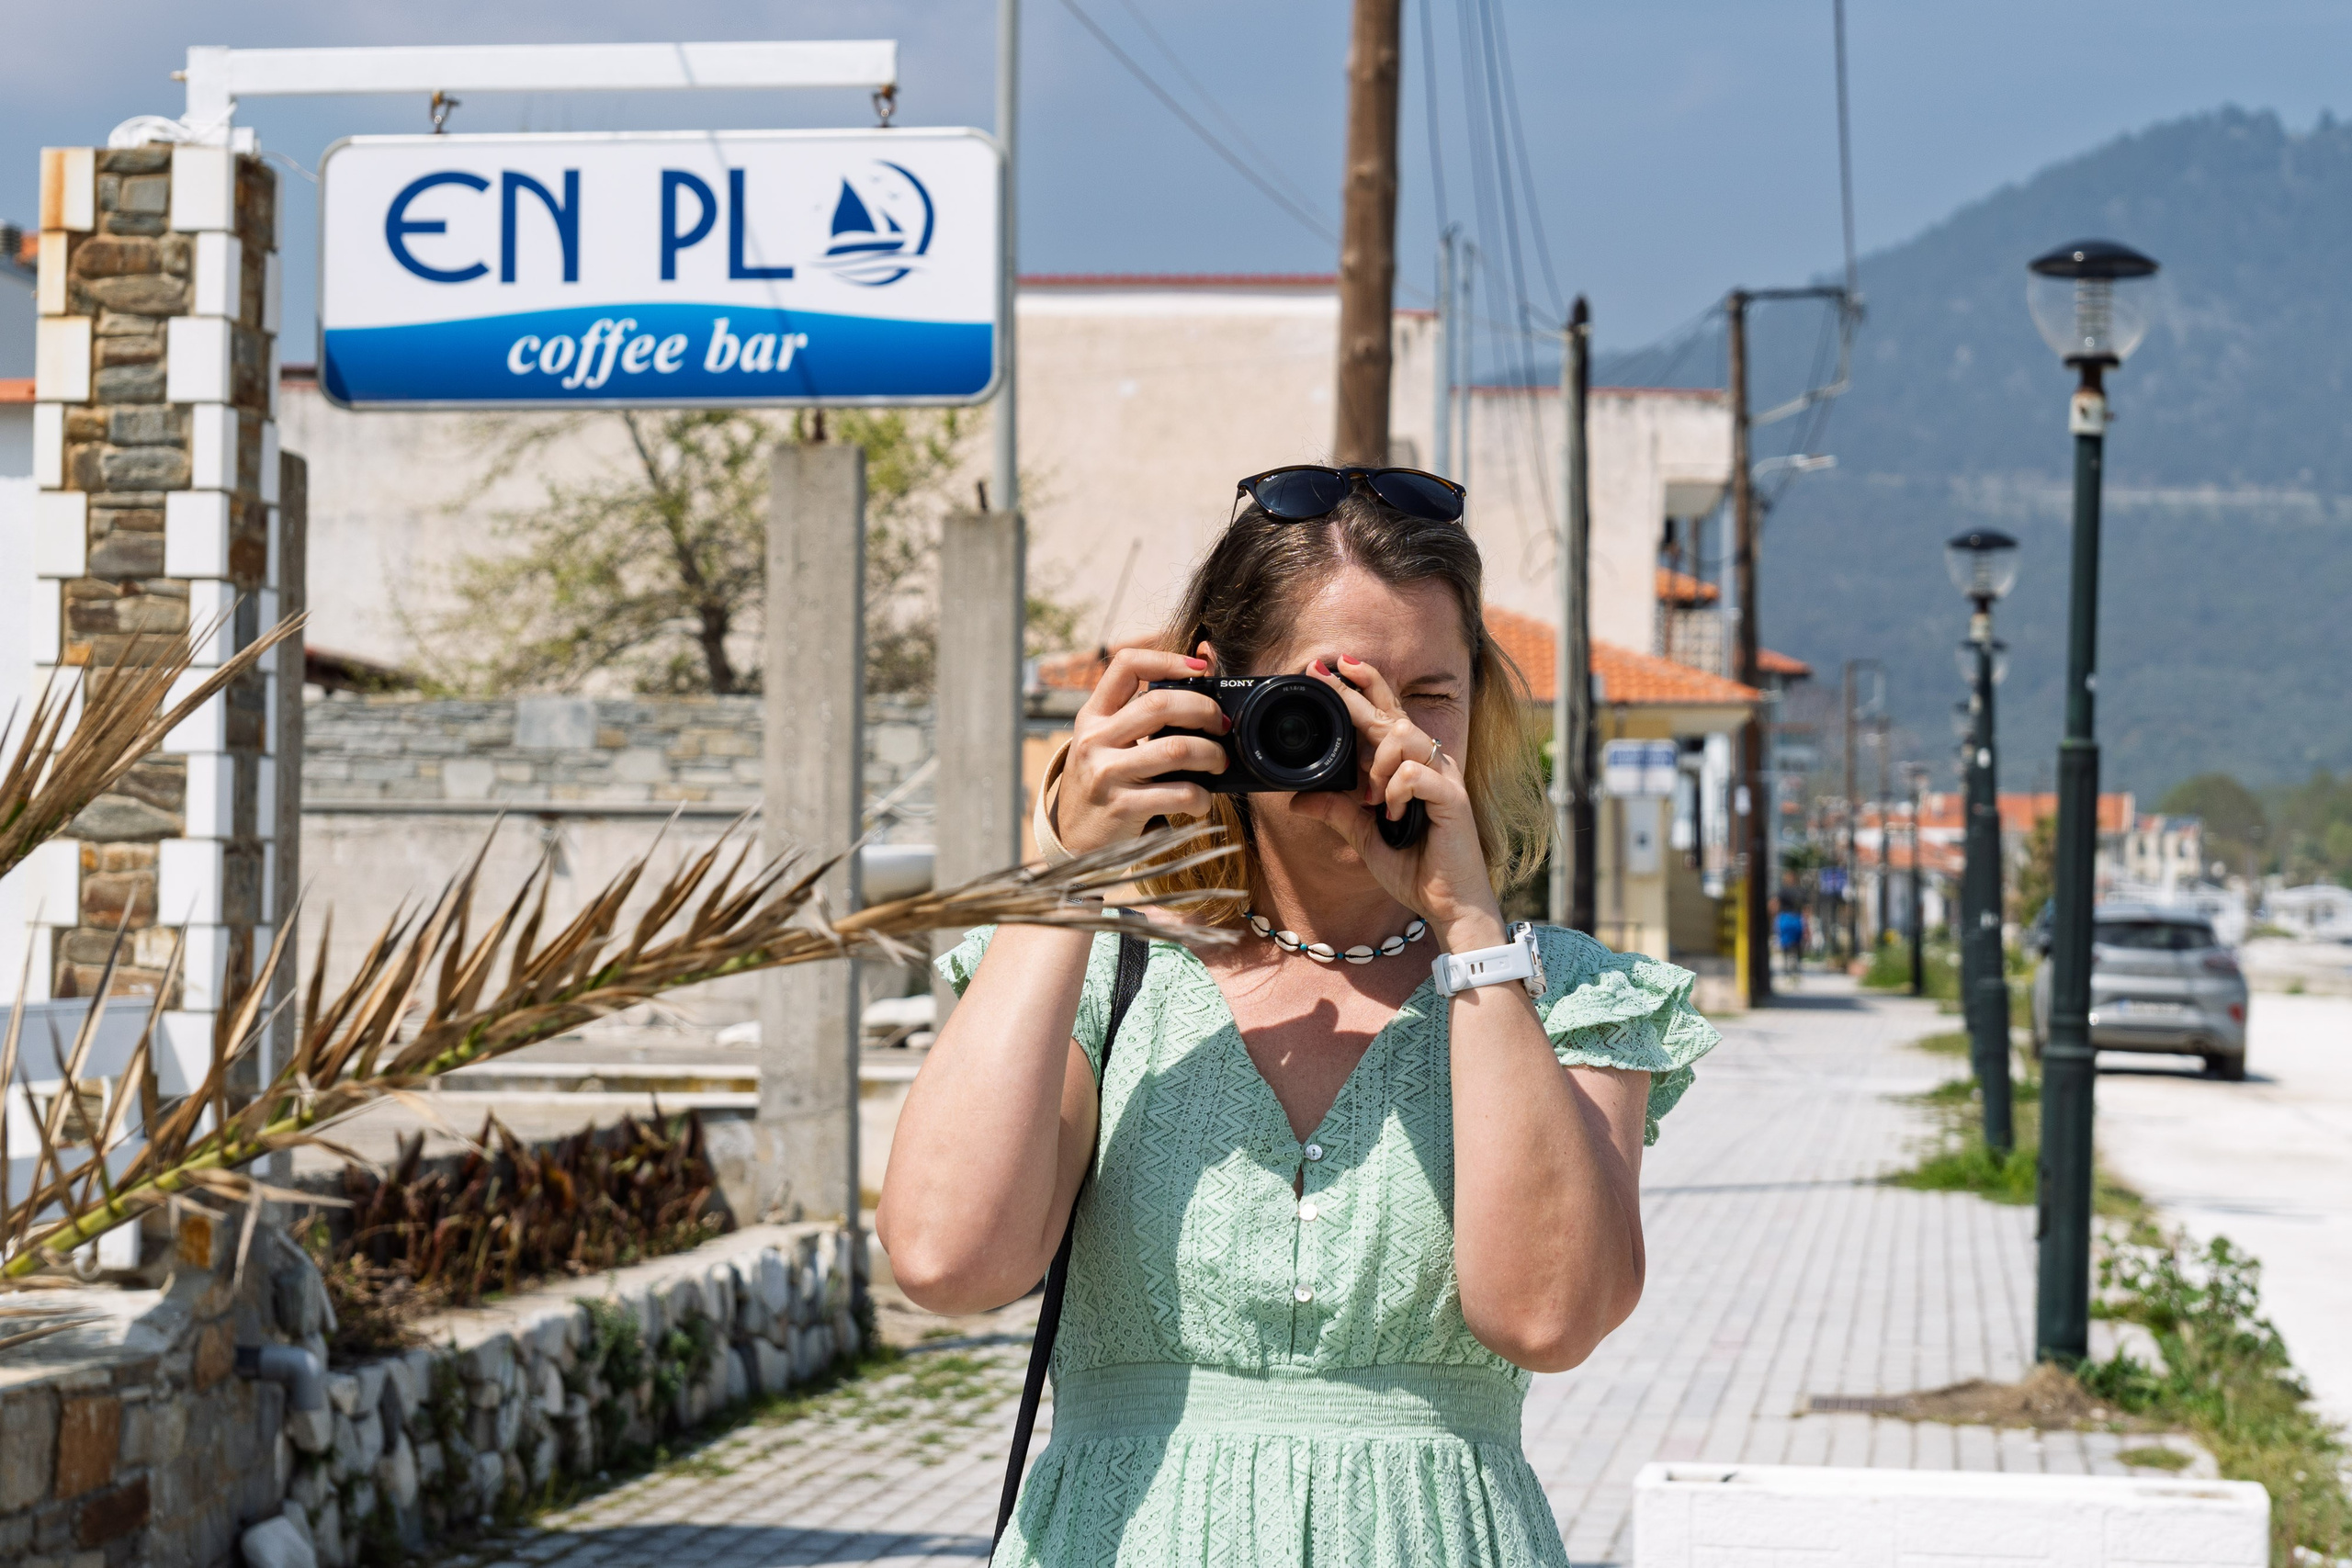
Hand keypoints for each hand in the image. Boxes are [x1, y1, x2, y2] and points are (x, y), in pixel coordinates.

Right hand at [1053, 646, 1230, 855]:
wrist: (1072, 839)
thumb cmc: (1102, 784)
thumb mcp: (1106, 743)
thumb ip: (1140, 715)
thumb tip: (1202, 670)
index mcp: (1093, 716)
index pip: (1126, 665)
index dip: (1167, 659)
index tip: (1199, 668)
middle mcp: (1095, 740)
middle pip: (1160, 705)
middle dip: (1205, 711)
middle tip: (1221, 725)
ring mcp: (1107, 773)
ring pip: (1177, 749)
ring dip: (1211, 754)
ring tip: (1218, 763)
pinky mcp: (1123, 807)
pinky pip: (1179, 794)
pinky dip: (1201, 797)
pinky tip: (1201, 800)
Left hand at [1290, 654, 1502, 941]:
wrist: (1447, 904)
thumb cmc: (1414, 866)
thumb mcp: (1364, 835)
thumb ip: (1337, 811)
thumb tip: (1296, 799)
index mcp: (1410, 767)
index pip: (1387, 715)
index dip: (1365, 686)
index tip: (1333, 666)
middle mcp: (1430, 764)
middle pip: (1393, 715)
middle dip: (1358, 693)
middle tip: (1328, 673)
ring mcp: (1443, 779)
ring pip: (1404, 738)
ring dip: (1377, 763)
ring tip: (1371, 797)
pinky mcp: (1452, 799)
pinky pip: (1416, 774)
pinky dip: (1396, 791)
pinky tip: (1393, 815)